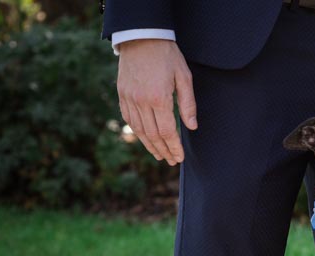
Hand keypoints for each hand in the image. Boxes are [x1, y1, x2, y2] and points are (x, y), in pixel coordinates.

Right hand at [116, 39, 196, 165]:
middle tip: (172, 161)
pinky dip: (137, 132)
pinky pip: (128, 118)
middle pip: (153, 135)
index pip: (167, 132)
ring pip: (139, 130)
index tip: (180, 157)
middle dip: (163, 151)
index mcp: (159, 98)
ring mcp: (129, 98)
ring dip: (150, 145)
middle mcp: (142, 101)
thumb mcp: (184, 77)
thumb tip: (192, 127)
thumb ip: (188, 104)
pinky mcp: (122, 94)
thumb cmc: (167, 55)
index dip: (174, 147)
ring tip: (159, 155)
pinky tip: (145, 138)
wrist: (141, 36)